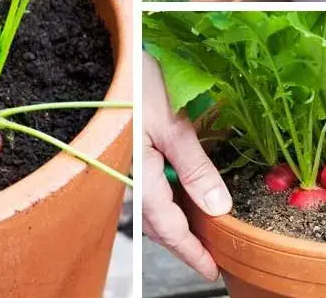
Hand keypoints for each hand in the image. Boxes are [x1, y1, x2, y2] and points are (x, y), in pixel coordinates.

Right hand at [142, 53, 230, 281]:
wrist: (107, 56)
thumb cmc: (138, 83)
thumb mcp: (174, 125)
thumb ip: (195, 168)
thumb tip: (218, 207)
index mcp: (141, 176)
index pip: (168, 228)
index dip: (191, 252)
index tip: (211, 270)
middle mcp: (129, 176)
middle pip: (157, 222)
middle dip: (183, 240)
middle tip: (211, 252)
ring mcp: (124, 164)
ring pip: (151, 205)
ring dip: (173, 219)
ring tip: (200, 225)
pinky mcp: (125, 151)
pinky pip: (145, 186)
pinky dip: (165, 197)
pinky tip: (180, 190)